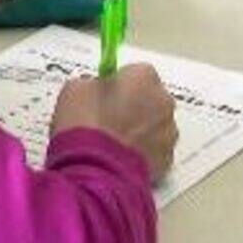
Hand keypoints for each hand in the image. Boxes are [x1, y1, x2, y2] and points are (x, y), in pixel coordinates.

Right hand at [50, 64, 177, 184]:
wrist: (95, 169)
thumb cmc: (85, 124)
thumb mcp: (74, 90)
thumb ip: (91, 84)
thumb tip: (95, 90)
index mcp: (144, 77)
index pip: (134, 72)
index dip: (117, 84)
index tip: (102, 96)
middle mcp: (164, 101)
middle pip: (149, 98)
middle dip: (132, 106)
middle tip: (106, 120)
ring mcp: (169, 133)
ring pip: (153, 126)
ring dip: (138, 131)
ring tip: (111, 144)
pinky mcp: (167, 160)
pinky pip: (154, 152)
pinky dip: (141, 154)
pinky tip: (119, 159)